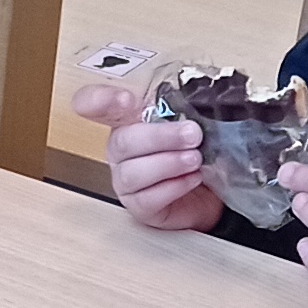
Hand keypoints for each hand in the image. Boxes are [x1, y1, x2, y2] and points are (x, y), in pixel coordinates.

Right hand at [73, 82, 219, 232]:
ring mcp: (126, 181)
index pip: (97, 106)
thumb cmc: (196, 153)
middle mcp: (121, 151)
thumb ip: (187, 111)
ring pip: (132, 173)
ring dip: (168, 163)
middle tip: (192, 134)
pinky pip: (147, 198)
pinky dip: (173, 187)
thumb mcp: (192, 125)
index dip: (100, 100)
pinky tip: (192, 178)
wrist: (210, 192)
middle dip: (160, 137)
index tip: (126, 100)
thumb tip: (200, 102)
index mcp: (128, 121)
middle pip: (123, 142)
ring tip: (195, 159)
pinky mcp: (139, 207)